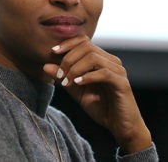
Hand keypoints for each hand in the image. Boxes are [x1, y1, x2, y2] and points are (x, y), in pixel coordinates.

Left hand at [43, 35, 151, 153]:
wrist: (120, 126)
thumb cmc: (100, 107)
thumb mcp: (76, 91)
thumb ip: (63, 78)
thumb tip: (45, 66)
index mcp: (101, 59)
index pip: (84, 41)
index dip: (67, 43)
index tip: (52, 51)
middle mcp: (111, 61)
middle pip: (87, 46)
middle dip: (68, 59)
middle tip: (60, 75)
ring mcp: (118, 70)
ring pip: (93, 57)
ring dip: (76, 68)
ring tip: (67, 81)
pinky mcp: (122, 82)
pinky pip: (104, 73)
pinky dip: (88, 76)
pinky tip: (78, 83)